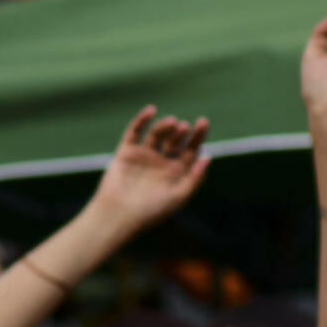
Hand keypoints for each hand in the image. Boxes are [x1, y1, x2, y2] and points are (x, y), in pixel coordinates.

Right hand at [88, 106, 211, 235]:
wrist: (118, 216)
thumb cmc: (150, 211)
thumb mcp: (178, 196)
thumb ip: (194, 178)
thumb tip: (208, 156)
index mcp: (176, 173)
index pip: (190, 150)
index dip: (197, 136)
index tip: (202, 123)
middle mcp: (161, 163)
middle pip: (175, 141)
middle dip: (181, 132)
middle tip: (184, 127)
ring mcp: (143, 156)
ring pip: (157, 134)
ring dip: (165, 126)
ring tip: (172, 122)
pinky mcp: (126, 152)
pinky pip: (134, 132)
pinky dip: (141, 120)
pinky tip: (151, 110)